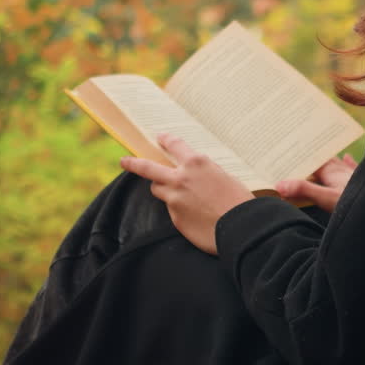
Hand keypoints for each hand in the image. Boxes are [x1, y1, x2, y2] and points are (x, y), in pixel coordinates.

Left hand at [120, 133, 253, 254]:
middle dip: (134, 163)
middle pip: (148, 168)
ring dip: (163, 188)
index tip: (160, 138)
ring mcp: (175, 199)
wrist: (241, 227)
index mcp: (196, 163)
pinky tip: (194, 215)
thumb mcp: (226, 177)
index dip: (166, 140)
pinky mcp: (175, 218)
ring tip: (176, 193)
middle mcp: (181, 178)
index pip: (174, 145)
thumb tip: (197, 177)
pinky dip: (179, 209)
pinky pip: (172, 209)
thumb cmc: (239, 200)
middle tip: (124, 161)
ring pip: (158, 189)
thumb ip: (206, 173)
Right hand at [275, 153, 357, 212]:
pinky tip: (348, 157)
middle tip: (301, 147)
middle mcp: (343, 172)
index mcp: (332, 172)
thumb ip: (304, 190)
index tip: (288, 149)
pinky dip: (348, 164)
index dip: (301, 157)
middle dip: (313, 157)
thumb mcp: (327, 198)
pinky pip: (353, 170)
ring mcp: (353, 177)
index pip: (313, 161)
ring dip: (330, 159)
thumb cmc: (357, 204)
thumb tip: (280, 184)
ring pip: (339, 165)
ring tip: (321, 148)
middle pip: (325, 162)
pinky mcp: (363, 184)